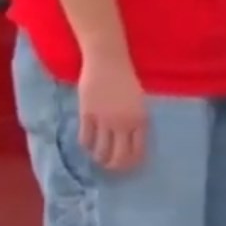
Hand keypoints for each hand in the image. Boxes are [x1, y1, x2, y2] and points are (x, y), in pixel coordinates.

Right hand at [77, 53, 147, 171]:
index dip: (131, 163)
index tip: (127, 165)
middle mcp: (123, 123)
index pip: (137, 151)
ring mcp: (104, 120)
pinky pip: (86, 139)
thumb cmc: (125, 77)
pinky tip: (88, 145)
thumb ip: (135, 120)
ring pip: (101, 151)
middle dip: (115, 166)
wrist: (107, 59)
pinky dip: (86, 146)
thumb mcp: (138, 101)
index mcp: (140, 119)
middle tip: (111, 166)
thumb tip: (129, 141)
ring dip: (99, 158)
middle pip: (119, 157)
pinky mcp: (87, 115)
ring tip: (98, 158)